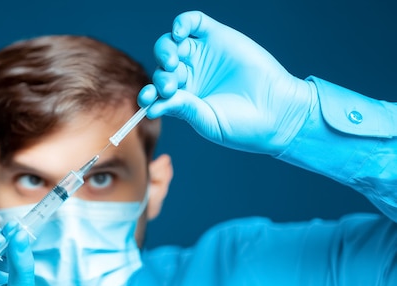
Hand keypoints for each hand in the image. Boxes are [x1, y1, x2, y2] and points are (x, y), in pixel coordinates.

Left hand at [138, 11, 315, 154]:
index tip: (147, 100)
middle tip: (170, 86)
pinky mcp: (217, 36)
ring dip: (165, 51)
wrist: (276, 111)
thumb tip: (151, 106)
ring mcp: (203, 55)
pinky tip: (180, 34)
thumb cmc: (242, 125)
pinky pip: (193, 22)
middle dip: (161, 75)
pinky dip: (182, 23)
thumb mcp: (205, 119)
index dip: (149, 93)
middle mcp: (190, 75)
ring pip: (172, 44)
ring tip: (173, 63)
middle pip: (162, 67)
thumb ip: (181, 107)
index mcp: (183, 98)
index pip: (157, 91)